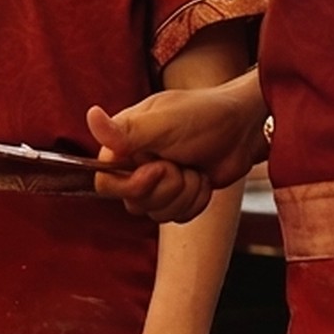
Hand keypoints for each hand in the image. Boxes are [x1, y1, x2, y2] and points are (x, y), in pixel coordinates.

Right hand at [87, 73, 266, 223]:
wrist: (242, 127)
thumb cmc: (202, 115)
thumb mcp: (163, 123)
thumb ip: (125, 130)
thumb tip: (91, 116)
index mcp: (123, 143)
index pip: (105, 182)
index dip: (132, 185)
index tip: (158, 169)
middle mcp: (135, 163)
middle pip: (134, 203)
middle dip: (168, 188)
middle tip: (183, 163)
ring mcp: (157, 182)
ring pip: (157, 213)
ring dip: (185, 194)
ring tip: (195, 168)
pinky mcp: (177, 196)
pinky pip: (178, 218)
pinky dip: (196, 202)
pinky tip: (202, 179)